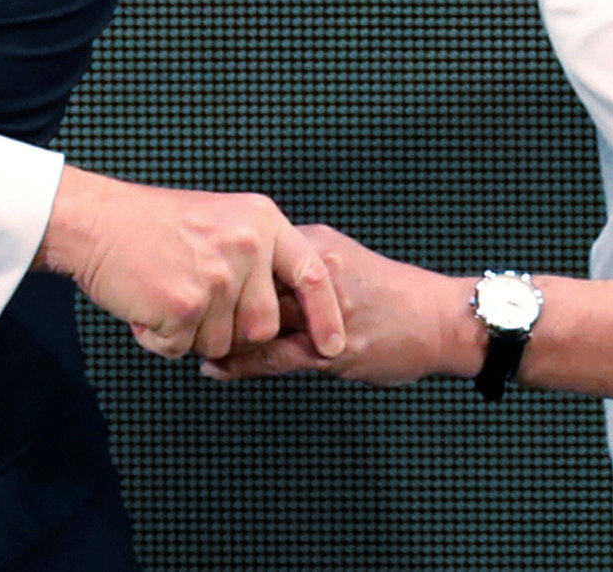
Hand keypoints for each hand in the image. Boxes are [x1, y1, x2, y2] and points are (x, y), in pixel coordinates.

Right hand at [35, 168, 343, 359]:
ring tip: (163, 292)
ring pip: (222, 344)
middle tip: (192, 306)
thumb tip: (279, 311)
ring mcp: (216, 276)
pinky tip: (144, 302)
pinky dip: (158, 337)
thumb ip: (254, 255)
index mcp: (260, 221)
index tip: (332, 346)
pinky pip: (182, 348)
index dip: (325, 316)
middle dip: (229, 332)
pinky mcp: (184, 304)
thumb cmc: (146, 224)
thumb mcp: (217, 219)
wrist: (92, 221)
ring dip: (189, 334)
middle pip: (263, 326)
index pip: (312, 276)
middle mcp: (245, 245)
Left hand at [202, 224, 478, 383]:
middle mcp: (313, 272)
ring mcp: (323, 311)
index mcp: (310, 244)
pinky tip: (216, 368)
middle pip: (243, 283)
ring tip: (185, 340)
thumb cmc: (388, 292)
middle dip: (208, 297)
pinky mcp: (334, 349)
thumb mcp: (337, 259)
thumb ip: (291, 262)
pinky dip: (241, 364)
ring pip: (254, 320)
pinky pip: (275, 357)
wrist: (441, 320)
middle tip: (172, 308)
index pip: (246, 250)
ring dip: (217, 333)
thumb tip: (241, 265)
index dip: (212, 265)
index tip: (181, 272)